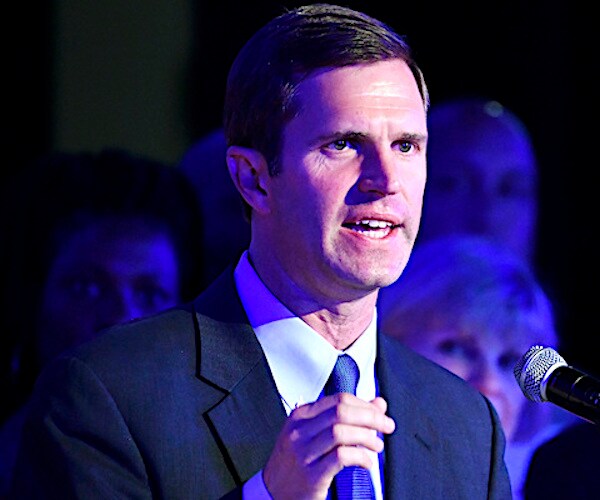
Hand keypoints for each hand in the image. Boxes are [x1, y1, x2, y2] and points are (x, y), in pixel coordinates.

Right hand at [263, 394, 394, 498]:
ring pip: (341, 431)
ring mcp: (303, 452)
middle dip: (370, 417)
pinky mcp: (311, 474)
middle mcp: (299, 431)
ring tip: (376, 446)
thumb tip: (378, 404)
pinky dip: (360, 456)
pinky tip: (366, 462)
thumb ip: (345, 418)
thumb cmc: (294, 465)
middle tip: (386, 426)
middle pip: (341, 411)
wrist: (272, 495)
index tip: (379, 413)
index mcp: (300, 416)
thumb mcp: (314, 436)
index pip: (338, 399)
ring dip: (367, 436)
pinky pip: (341, 457)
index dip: (364, 404)